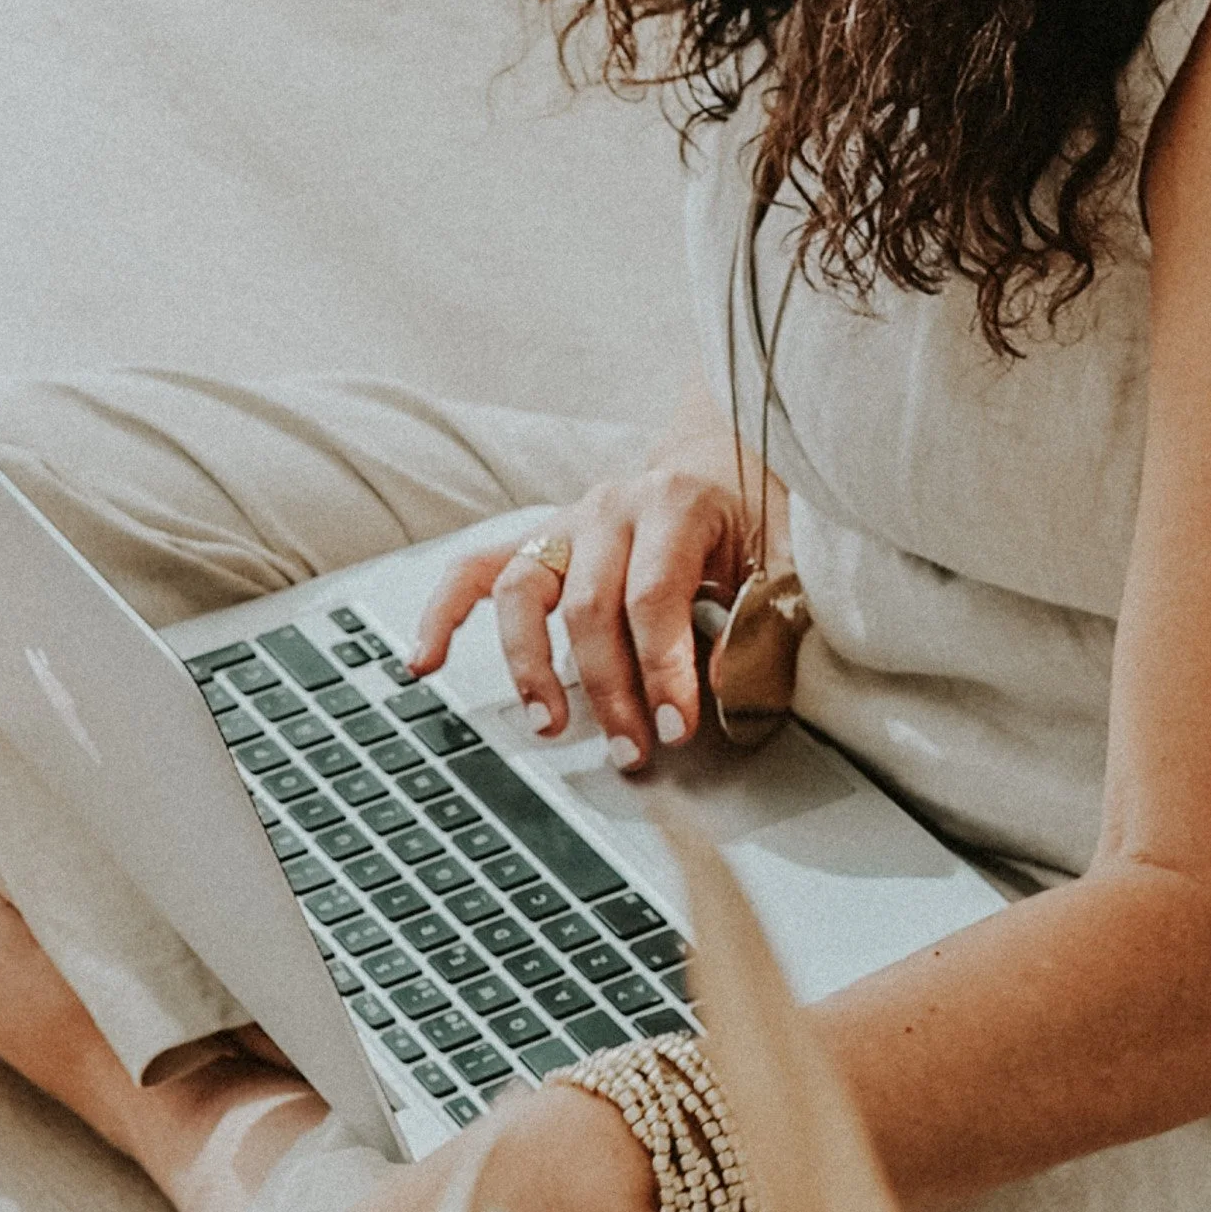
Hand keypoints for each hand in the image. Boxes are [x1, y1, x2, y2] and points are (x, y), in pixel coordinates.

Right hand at [410, 460, 783, 772]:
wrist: (723, 461)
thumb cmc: (754, 518)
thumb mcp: (785, 562)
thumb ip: (764, 618)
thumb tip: (724, 684)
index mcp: (673, 503)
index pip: (654, 598)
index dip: (662, 670)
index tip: (675, 728)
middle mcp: (609, 508)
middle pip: (588, 608)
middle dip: (608, 690)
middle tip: (632, 750)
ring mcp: (566, 525)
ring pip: (522, 593)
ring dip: (529, 666)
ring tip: (548, 724)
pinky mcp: (539, 544)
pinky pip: (475, 574)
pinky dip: (444, 616)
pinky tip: (425, 663)